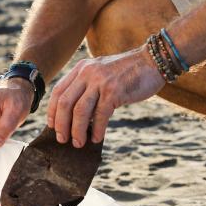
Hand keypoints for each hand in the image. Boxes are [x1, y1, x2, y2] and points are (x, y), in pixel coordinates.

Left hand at [47, 45, 165, 147]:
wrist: (152, 62)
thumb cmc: (126, 73)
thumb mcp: (100, 73)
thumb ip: (87, 88)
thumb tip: (75, 117)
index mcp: (81, 69)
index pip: (58, 92)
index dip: (52, 112)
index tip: (52, 126)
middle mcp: (87, 73)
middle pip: (65, 103)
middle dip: (61, 125)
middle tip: (62, 139)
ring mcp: (100, 81)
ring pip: (79, 111)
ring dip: (77, 131)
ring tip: (78, 143)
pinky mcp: (114, 91)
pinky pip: (100, 115)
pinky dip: (96, 130)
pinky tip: (96, 138)